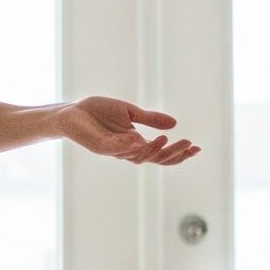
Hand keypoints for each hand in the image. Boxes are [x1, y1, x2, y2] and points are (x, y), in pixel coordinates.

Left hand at [57, 96, 199, 164]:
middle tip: (190, 145)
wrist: (72, 111)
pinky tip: (139, 139)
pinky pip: (116, 150)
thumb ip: (150, 118)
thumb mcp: (130, 112)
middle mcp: (126, 150)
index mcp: (135, 143)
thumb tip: (175, 123)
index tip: (197, 147)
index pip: (161, 153)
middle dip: (173, 154)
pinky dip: (128, 146)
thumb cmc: (98, 111)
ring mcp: (113, 150)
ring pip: (137, 157)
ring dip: (153, 150)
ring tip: (167, 140)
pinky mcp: (99, 147)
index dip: (179, 153)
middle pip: (154, 159)